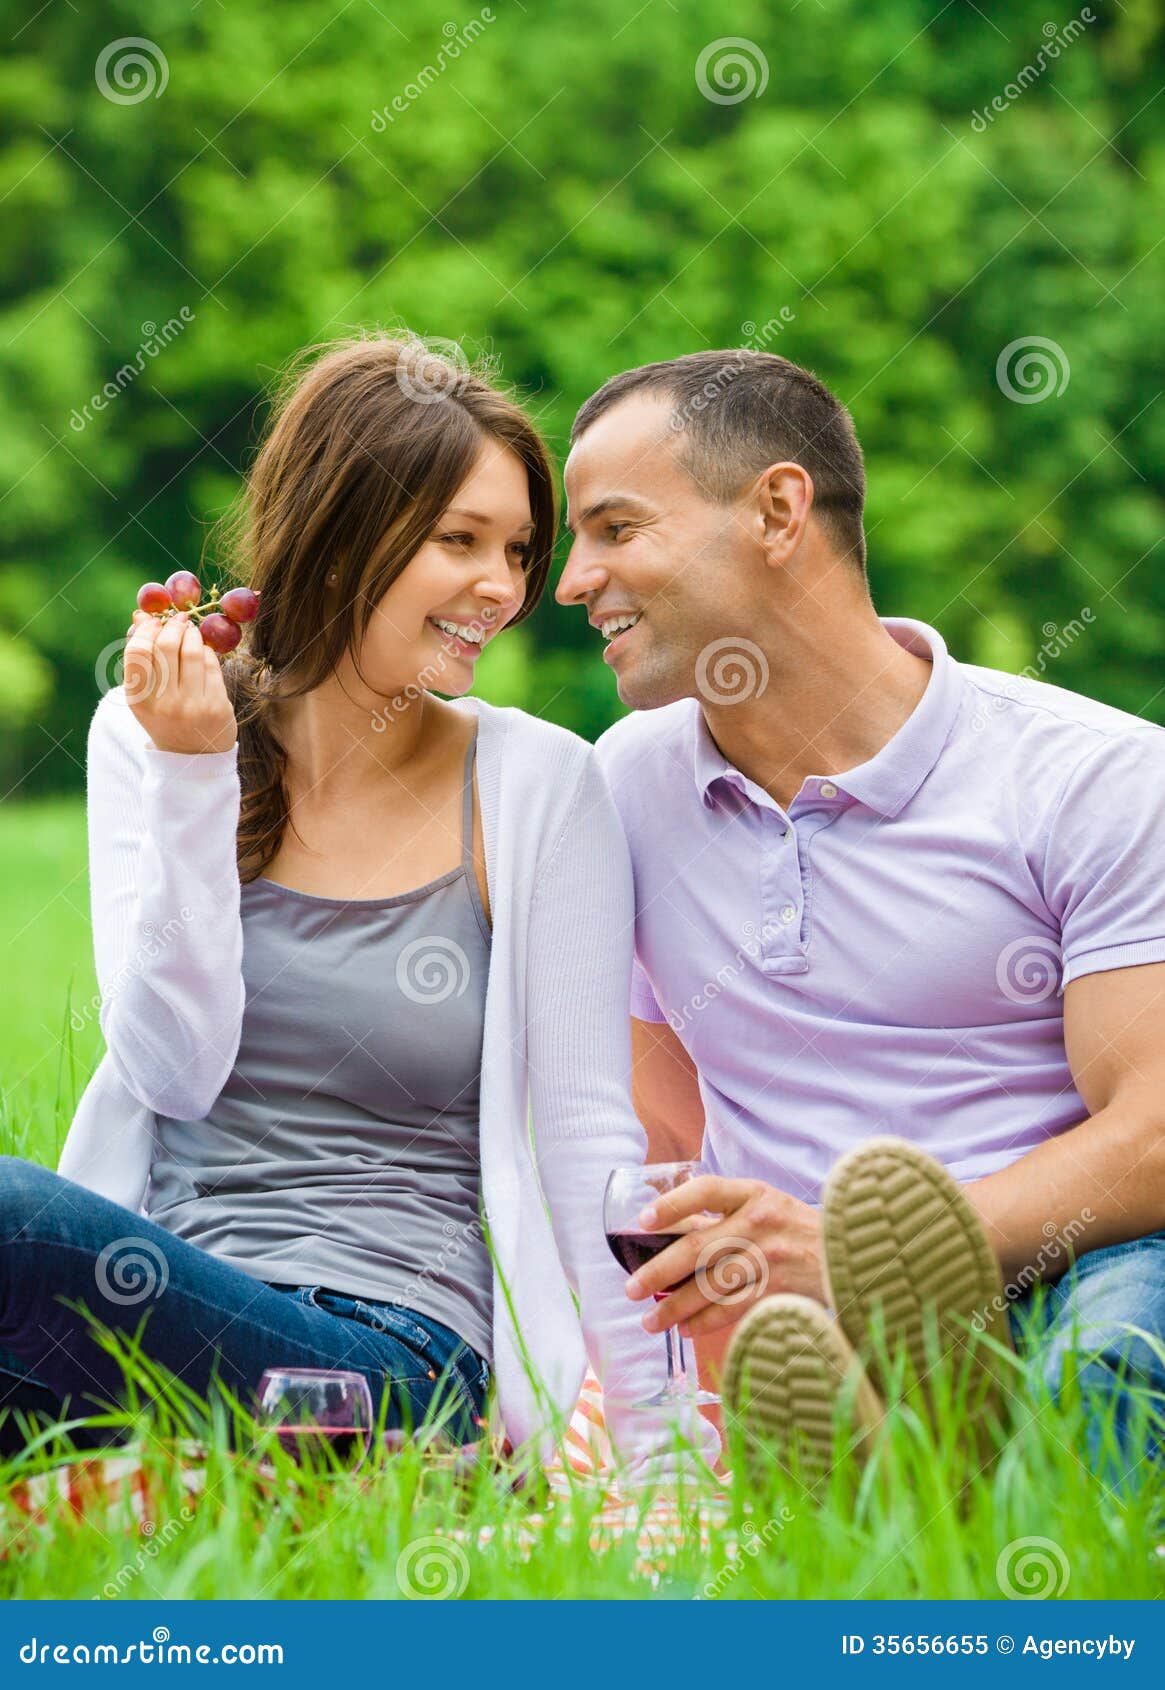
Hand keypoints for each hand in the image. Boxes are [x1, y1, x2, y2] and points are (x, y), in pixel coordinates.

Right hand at [122, 608, 237, 754]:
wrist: (191, 755)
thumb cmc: (164, 715)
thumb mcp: (146, 693)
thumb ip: (142, 655)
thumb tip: (141, 614)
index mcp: (139, 700)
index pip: (138, 652)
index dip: (148, 629)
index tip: (156, 620)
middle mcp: (163, 704)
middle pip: (167, 647)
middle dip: (174, 626)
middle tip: (179, 620)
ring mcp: (192, 707)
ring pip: (193, 652)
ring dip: (193, 634)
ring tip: (191, 631)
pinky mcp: (217, 707)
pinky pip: (212, 666)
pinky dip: (207, 652)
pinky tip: (204, 651)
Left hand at [625, 1174, 824, 1338]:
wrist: (856, 1251)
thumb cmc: (798, 1228)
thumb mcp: (767, 1204)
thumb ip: (726, 1213)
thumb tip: (670, 1232)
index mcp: (754, 1194)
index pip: (706, 1190)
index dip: (672, 1204)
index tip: (643, 1220)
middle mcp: (759, 1223)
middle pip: (698, 1247)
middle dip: (658, 1271)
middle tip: (632, 1288)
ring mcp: (769, 1259)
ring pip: (709, 1287)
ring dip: (674, 1308)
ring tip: (649, 1321)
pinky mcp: (777, 1291)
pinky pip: (731, 1310)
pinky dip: (703, 1323)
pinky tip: (683, 1329)